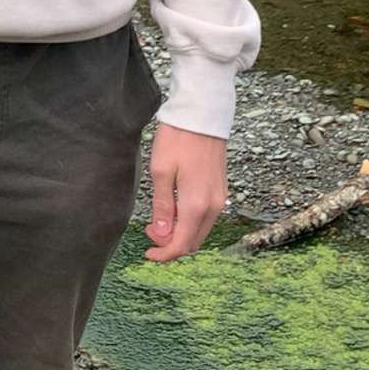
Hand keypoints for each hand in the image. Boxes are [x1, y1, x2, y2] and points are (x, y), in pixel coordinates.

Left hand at [144, 122, 226, 262]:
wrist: (202, 115)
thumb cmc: (178, 139)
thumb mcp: (161, 172)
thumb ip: (163, 207)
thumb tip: (161, 234)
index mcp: (197, 205)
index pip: (182, 244)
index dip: (164, 254)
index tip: (148, 253)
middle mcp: (213, 206)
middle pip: (193, 241)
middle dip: (171, 243)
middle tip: (149, 230)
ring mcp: (220, 198)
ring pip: (200, 230)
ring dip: (181, 232)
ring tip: (159, 218)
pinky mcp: (220, 190)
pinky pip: (206, 217)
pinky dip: (190, 221)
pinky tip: (174, 208)